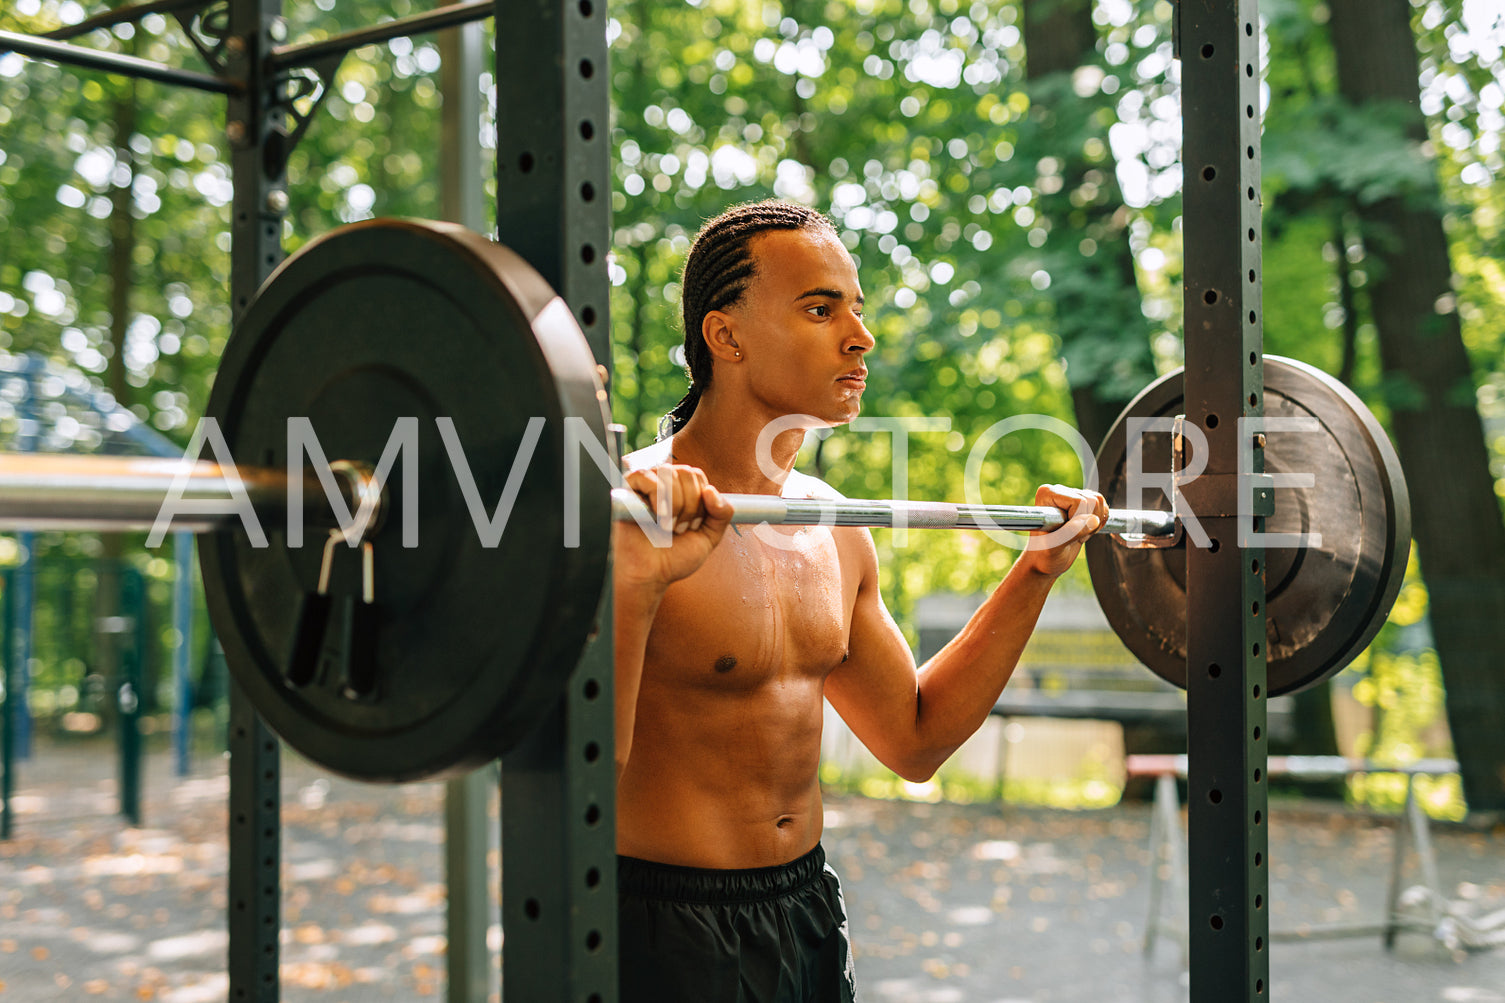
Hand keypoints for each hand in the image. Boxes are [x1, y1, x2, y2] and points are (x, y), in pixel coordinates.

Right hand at [612, 463, 733, 590]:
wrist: (650, 575)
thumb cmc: (674, 557)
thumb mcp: (709, 536)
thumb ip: (722, 513)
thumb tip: (711, 490)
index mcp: (680, 491)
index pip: (697, 475)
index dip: (701, 500)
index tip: (694, 525)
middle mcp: (662, 483)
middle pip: (686, 472)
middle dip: (690, 505)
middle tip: (680, 529)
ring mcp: (644, 486)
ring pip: (668, 473)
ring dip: (675, 505)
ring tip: (667, 527)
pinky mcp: (626, 490)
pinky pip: (645, 476)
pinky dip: (657, 499)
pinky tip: (656, 518)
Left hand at [1020, 484, 1107, 577]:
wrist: (1046, 561)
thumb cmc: (1045, 554)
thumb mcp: (1055, 546)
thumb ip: (1071, 532)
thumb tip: (1093, 520)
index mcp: (1046, 495)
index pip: (1079, 501)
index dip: (1078, 520)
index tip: (1065, 533)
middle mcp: (1058, 491)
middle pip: (1092, 500)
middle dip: (1088, 523)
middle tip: (1074, 537)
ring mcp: (1071, 495)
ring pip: (1099, 501)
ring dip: (1094, 523)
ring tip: (1079, 534)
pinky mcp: (1081, 503)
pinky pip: (1102, 505)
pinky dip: (1099, 521)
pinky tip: (1085, 531)